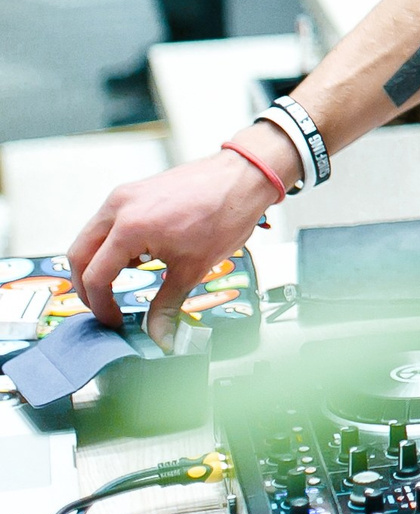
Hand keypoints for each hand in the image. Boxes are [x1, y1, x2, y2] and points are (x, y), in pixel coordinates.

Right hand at [66, 137, 287, 347]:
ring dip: (98, 262)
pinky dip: (112, 243)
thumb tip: (159, 336)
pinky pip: (108, 221)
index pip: (95, 276)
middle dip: (87, 286)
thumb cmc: (225, 214)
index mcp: (129, 227)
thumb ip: (167, 305)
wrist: (246, 176)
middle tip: (103, 306)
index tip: (113, 321)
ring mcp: (125, 195)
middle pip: (80, 255)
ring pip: (91, 236)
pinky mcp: (135, 190)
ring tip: (122, 281)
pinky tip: (137, 256)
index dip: (101, 305)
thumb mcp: (193, 268)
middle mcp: (119, 206)